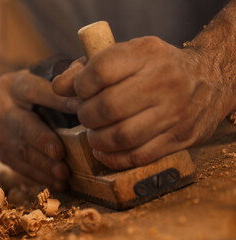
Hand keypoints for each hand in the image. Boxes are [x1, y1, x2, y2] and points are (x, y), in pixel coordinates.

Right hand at [0, 69, 78, 189]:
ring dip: (43, 165)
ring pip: (21, 151)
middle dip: (41, 140)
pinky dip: (40, 176)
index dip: (57, 100)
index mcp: (12, 85)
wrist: (2, 107)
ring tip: (64, 174)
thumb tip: (86, 77)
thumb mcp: (41, 77)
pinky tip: (58, 183)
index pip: (34, 90)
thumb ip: (63, 76)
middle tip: (59, 152)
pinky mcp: (2, 153)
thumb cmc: (33, 92)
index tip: (81, 108)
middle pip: (21, 126)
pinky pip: (20, 167)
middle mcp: (1, 108)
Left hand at [53, 36, 235, 169]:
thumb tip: (58, 88)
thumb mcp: (127, 54)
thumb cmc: (156, 67)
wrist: (210, 80)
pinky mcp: (179, 137)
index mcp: (147, 53)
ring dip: (97, 139)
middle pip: (108, 108)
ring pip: (121, 136)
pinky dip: (113, 158)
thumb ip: (87, 67)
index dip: (80, 85)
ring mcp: (174, 112)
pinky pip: (138, 156)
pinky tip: (104, 150)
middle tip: (86, 115)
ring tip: (94, 133)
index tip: (79, 91)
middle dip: (86, 116)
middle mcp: (163, 81)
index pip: (100, 71)